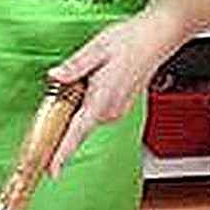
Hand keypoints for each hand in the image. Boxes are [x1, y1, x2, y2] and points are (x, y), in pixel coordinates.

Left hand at [46, 12, 167, 174]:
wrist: (156, 38)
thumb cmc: (130, 41)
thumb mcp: (96, 49)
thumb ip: (74, 67)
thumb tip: (55, 76)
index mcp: (102, 101)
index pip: (76, 134)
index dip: (62, 154)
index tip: (52, 170)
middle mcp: (110, 111)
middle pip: (75, 125)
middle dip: (61, 114)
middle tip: (64, 86)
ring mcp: (115, 111)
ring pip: (83, 116)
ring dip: (74, 104)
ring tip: (88, 74)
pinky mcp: (117, 107)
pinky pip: (92, 111)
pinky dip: (85, 102)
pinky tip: (92, 80)